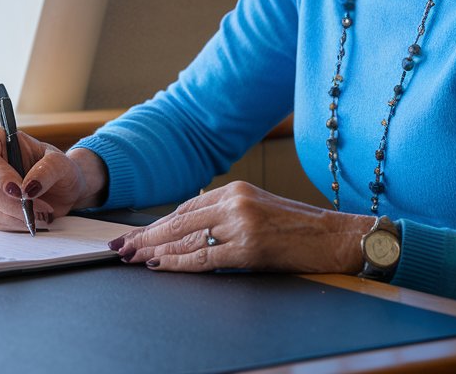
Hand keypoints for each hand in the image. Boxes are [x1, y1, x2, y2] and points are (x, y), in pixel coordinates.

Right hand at [0, 124, 106, 230]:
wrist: (63, 189)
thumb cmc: (58, 168)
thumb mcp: (62, 163)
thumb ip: (48, 169)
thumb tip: (29, 187)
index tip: (18, 190)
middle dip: (9, 202)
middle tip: (35, 207)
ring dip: (15, 216)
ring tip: (42, 214)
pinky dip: (15, 224)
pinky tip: (33, 220)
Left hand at [109, 181, 373, 272]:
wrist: (334, 237)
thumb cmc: (298, 228)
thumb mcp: (257, 210)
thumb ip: (225, 214)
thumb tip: (188, 231)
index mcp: (235, 189)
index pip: (186, 207)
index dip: (158, 223)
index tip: (137, 233)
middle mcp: (235, 201)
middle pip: (179, 220)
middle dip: (147, 236)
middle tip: (121, 246)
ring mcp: (241, 223)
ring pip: (186, 238)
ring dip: (155, 249)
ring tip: (132, 256)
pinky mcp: (249, 247)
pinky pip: (204, 257)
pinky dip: (178, 262)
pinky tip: (160, 265)